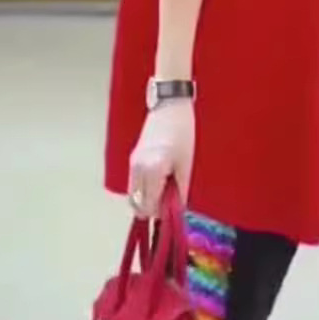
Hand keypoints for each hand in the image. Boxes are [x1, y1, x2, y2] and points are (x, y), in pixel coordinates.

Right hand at [128, 100, 194, 217]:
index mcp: (152, 170)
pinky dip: (144, 190)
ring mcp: (132, 164)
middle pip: (136, 205)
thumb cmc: (182, 131)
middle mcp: (137, 169)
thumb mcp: (186, 164)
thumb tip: (177, 210)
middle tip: (170, 203)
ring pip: (133, 196)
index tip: (173, 211)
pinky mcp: (133, 159)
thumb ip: (180, 190)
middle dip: (152, 209)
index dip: (161, 214)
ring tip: (166, 191)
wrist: (169, 106)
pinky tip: (160, 182)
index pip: (149, 205)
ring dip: (147, 200)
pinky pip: (134, 184)